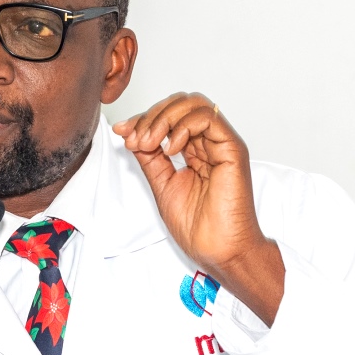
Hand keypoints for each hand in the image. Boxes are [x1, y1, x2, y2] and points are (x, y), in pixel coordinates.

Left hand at [113, 94, 284, 324]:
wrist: (218, 250)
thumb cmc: (198, 228)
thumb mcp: (162, 185)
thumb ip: (150, 158)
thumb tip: (131, 133)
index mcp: (195, 151)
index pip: (170, 118)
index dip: (143, 119)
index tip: (122, 132)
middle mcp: (209, 144)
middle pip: (180, 105)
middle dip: (151, 116)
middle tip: (134, 138)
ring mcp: (222, 144)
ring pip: (193, 104)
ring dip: (163, 118)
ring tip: (149, 142)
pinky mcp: (232, 149)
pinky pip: (208, 117)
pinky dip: (183, 126)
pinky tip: (170, 147)